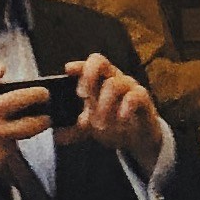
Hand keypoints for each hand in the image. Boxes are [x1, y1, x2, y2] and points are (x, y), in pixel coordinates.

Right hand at [0, 61, 55, 183]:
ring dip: (22, 133)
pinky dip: (8, 146)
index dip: (37, 94)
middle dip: (44, 119)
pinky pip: (9, 154)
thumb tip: (1, 68)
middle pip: (33, 126)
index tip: (45, 92)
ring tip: (18, 126)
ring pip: (21, 141)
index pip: (22, 100)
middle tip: (46, 114)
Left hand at [64, 47, 164, 177]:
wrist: (139, 137)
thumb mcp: (91, 127)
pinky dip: (126, 106)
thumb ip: (75, 130)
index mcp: (100, 80)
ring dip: (104, 104)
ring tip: (99, 124)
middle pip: (100, 62)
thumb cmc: (113, 123)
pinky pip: (136, 95)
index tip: (68, 70)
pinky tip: (121, 119)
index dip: (78, 66)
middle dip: (88, 76)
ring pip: (115, 84)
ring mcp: (129, 86)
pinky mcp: (143, 99)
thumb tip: (56, 137)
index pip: (88, 65)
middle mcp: (113, 77)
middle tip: (82, 95)